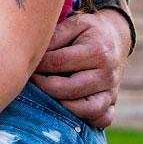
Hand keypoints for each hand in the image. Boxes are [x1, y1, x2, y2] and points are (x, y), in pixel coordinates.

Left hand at [30, 9, 129, 127]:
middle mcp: (107, 75)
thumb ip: (54, 37)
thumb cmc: (88, 31)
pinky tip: (68, 109)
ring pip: (87, 110)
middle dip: (43, 86)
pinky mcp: (112, 103)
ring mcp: (111, 91)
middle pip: (69, 89)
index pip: (58, 63)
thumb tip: (35, 54)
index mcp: (97, 52)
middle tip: (31, 79)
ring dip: (62, 106)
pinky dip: (85, 119)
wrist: (116, 39)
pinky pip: (101, 119)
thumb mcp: (74, 24)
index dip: (37, 64)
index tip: (26, 62)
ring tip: (47, 95)